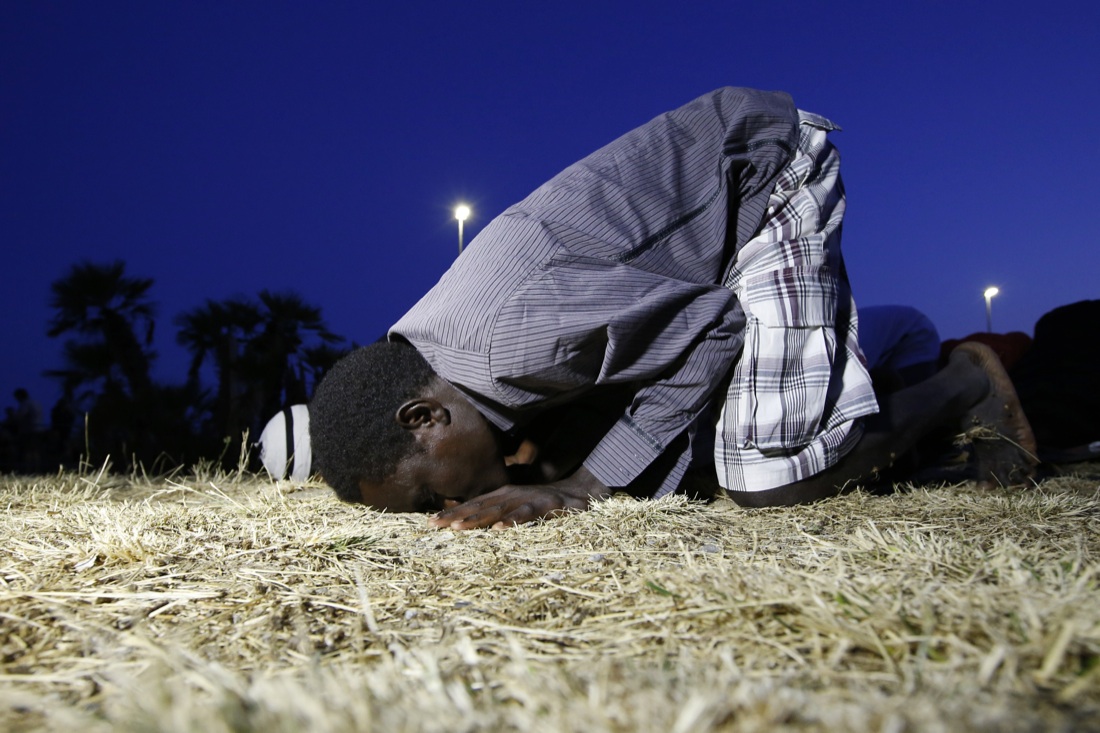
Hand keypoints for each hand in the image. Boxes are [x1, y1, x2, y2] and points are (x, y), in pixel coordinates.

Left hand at [429, 466, 608, 529]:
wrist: (580, 491)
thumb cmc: (544, 503)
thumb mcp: (518, 506)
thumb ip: (497, 513)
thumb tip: (469, 524)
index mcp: (502, 496)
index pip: (472, 505)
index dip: (451, 513)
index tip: (429, 524)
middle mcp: (511, 495)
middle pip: (478, 507)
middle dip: (455, 516)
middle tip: (432, 526)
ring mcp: (528, 499)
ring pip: (498, 510)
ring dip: (477, 519)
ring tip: (457, 528)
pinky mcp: (546, 506)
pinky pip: (528, 515)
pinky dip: (514, 521)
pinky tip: (500, 529)